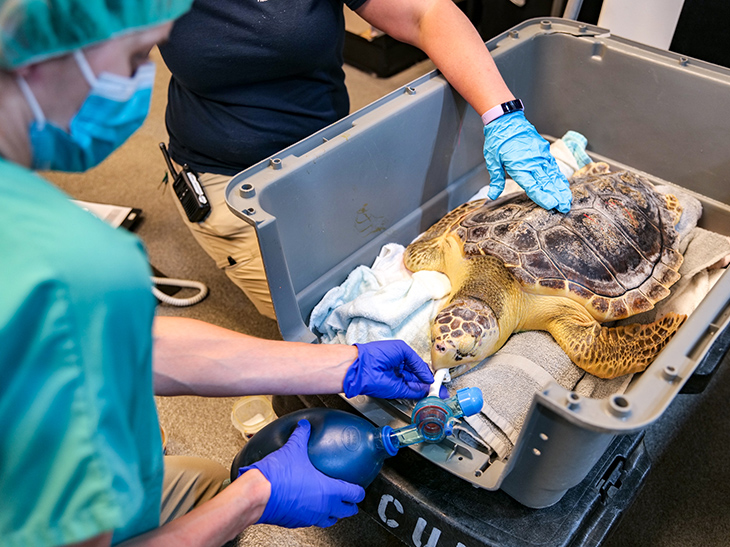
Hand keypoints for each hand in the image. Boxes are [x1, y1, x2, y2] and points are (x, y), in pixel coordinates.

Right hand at [239, 420, 364, 527]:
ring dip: (334, 513)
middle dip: (350, 505)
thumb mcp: (293, 449)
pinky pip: (312, 521)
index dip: (359, 491)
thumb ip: (302, 436)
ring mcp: (311, 517)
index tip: (360, 488)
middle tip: (350, 499)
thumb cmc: (278, 476)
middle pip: (346, 512)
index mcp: (329, 490)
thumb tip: (305, 426)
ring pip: (330, 520)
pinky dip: (315, 515)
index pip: (354, 494)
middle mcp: (323, 507)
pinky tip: (309, 506)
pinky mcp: (297, 523)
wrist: (258, 494)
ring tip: (332, 506)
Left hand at [344, 340, 441, 398]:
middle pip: (418, 378)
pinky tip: (430, 393)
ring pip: (416, 386)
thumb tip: (427, 376)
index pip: (417, 365)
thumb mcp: (403, 351)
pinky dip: (421, 394)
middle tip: (441, 387)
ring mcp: (398, 381)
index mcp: (399, 358)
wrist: (364, 366)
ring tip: (439, 392)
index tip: (437, 375)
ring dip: (428, 389)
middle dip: (431, 382)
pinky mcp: (396, 391)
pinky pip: (411, 393)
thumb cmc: (378, 353)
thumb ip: (418, 364)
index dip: (427, 371)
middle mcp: (399, 370)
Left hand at [483, 111, 571, 212]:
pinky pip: (554, 167)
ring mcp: (540, 156)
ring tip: (567, 200)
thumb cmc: (498, 140)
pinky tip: (563, 185)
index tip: (551, 205)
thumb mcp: (492, 160)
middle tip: (564, 208)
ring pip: (553, 176)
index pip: (533, 186)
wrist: (506, 120)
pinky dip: (559, 177)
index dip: (542, 196)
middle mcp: (532, 162)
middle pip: (546, 183)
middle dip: (556, 196)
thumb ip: (496, 179)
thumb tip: (492, 195)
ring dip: (561, 189)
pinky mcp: (544, 151)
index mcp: (519, 166)